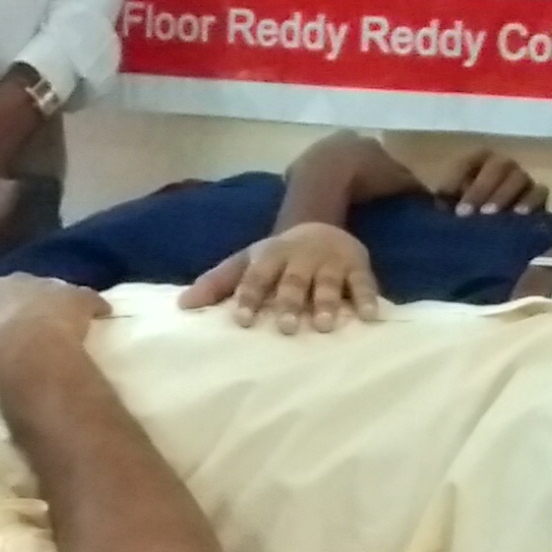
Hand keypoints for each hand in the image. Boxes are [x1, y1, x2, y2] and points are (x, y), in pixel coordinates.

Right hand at [0, 275, 108, 391]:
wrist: (26, 354)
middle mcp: (17, 279)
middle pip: (17, 291)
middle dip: (19, 307)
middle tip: (20, 333)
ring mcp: (51, 286)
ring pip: (53, 293)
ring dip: (53, 307)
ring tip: (54, 331)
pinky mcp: (80, 297)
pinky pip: (88, 301)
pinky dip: (93, 309)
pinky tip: (98, 318)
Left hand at [183, 223, 385, 332]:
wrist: (319, 224)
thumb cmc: (278, 257)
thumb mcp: (247, 262)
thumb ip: (217, 283)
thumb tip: (182, 306)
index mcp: (270, 256)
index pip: (256, 277)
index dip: (250, 297)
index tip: (243, 320)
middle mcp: (300, 258)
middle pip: (293, 280)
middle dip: (290, 302)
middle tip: (286, 327)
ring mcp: (330, 262)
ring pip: (328, 282)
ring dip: (327, 303)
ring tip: (323, 325)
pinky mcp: (358, 266)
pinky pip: (364, 283)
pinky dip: (367, 299)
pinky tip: (369, 317)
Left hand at [424, 149, 549, 214]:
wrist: (493, 241)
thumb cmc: (466, 221)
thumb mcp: (449, 211)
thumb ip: (442, 204)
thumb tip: (433, 204)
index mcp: (478, 166)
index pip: (469, 160)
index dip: (457, 176)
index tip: (444, 199)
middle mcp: (502, 168)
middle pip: (497, 165)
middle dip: (481, 187)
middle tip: (467, 213)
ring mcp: (523, 182)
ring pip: (519, 177)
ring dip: (503, 194)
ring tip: (489, 216)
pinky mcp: (540, 199)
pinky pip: (540, 192)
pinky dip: (529, 202)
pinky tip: (517, 216)